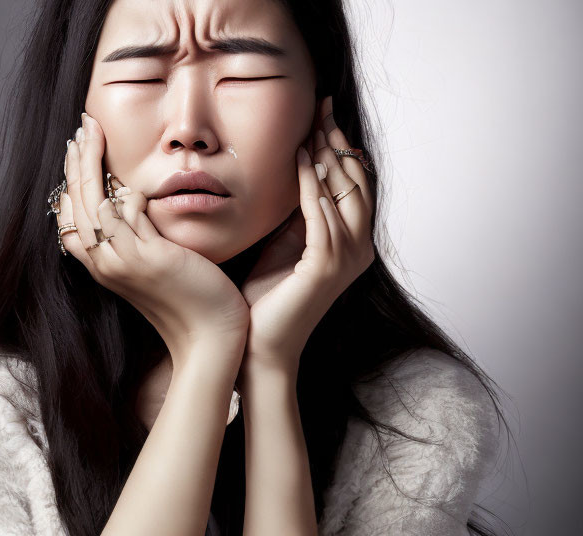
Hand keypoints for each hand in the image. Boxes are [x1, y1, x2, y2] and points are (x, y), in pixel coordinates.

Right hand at [59, 113, 249, 366]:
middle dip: (76, 161)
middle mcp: (105, 265)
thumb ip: (139, 237)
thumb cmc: (188, 300)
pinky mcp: (150, 260)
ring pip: (94, 203)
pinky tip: (133, 184)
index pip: (70, 220)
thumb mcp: (154, 266)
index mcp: (104, 267)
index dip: (70, 183)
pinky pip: (126, 215)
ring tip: (92, 131)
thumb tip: (132, 202)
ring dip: (91, 163)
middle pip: (75, 204)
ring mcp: (125, 263)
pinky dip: (126, 195)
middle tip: (82, 126)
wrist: (208, 337)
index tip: (78, 150)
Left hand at [239, 95, 375, 371]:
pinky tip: (299, 159)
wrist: (260, 346)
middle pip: (356, 182)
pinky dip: (311, 185)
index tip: (322, 115)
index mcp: (351, 244)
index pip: (353, 185)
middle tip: (321, 107)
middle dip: (338, 142)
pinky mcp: (325, 267)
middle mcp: (358, 249)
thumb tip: (298, 173)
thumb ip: (298, 215)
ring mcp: (345, 259)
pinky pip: (320, 214)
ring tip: (311, 125)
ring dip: (326, 156)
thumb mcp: (284, 245)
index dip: (340, 148)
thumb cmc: (267, 300)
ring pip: (343, 193)